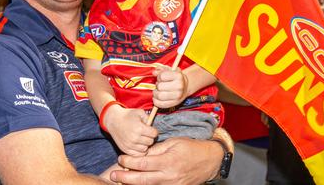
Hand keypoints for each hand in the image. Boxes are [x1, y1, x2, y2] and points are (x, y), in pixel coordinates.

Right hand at [104, 105, 157, 155]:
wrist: (113, 120)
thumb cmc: (127, 115)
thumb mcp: (139, 112)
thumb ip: (148, 119)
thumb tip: (153, 127)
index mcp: (140, 128)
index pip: (154, 134)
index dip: (153, 131)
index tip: (149, 129)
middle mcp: (135, 138)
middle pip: (150, 142)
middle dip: (149, 137)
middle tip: (144, 133)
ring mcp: (130, 145)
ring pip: (145, 149)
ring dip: (144, 144)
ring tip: (140, 139)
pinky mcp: (125, 150)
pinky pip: (137, 154)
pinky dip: (139, 151)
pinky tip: (137, 144)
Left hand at [110, 136, 225, 184]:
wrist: (210, 160)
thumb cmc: (191, 148)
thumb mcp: (173, 143)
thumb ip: (155, 150)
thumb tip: (140, 154)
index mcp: (168, 162)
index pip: (143, 164)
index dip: (129, 162)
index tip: (120, 159)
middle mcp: (169, 176)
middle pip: (142, 180)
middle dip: (125, 178)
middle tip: (112, 176)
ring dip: (134, 184)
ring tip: (121, 181)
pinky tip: (137, 183)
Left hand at [153, 66, 186, 108]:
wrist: (185, 87)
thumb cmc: (175, 78)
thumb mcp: (169, 70)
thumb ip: (160, 69)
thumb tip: (154, 72)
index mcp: (178, 76)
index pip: (162, 76)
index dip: (159, 77)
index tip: (162, 78)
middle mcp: (179, 86)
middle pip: (160, 87)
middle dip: (157, 85)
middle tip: (160, 85)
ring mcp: (177, 96)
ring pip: (159, 96)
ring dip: (156, 93)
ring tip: (159, 91)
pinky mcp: (174, 104)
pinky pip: (160, 104)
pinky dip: (156, 101)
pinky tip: (157, 97)